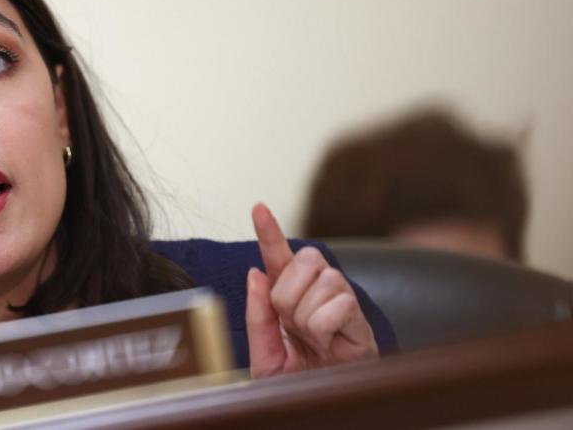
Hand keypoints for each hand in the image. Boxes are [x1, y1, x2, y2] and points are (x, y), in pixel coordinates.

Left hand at [246, 203, 377, 377]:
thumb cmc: (300, 385)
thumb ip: (258, 315)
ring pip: (321, 281)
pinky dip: (324, 327)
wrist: (321, 409)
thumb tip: (255, 273)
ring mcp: (342, 303)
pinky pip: (337, 304)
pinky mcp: (361, 320)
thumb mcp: (266, 355)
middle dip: (287, 294)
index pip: (278, 259)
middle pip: (303, 259)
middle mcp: (318, 294)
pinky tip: (329, 344)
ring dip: (307, 316)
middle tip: (293, 327)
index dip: (269, 232)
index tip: (258, 207)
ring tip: (313, 341)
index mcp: (290, 300)